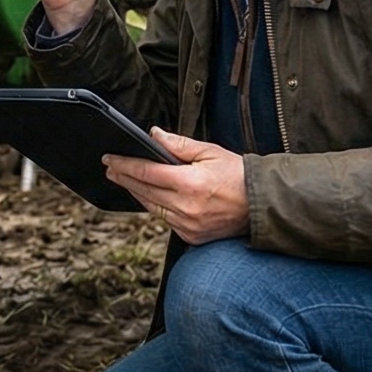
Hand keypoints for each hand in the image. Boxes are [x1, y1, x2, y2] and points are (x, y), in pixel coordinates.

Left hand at [105, 128, 246, 243]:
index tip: (110, 159)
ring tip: (125, 180)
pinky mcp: (191, 235)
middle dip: (124, 178)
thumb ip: (179, 145)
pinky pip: (165, 220)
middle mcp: (186, 207)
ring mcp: (188, 225)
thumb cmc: (239, 175)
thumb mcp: (211, 152)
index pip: (146, 172)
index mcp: (190, 184)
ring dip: (137, 193)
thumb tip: (154, 135)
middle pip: (144, 191)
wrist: (261, 204)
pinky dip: (156, 207)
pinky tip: (149, 196)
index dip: (124, 165)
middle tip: (111, 168)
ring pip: (152, 207)